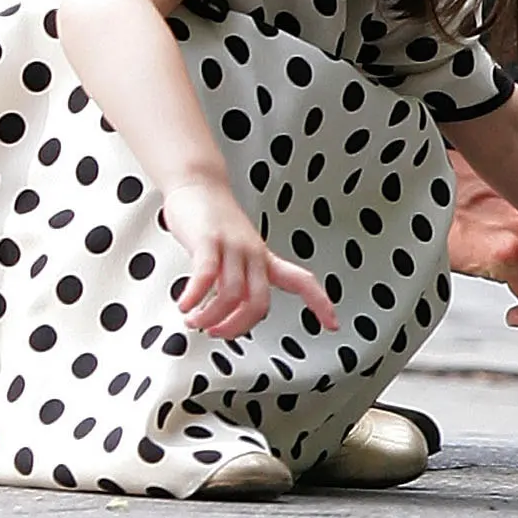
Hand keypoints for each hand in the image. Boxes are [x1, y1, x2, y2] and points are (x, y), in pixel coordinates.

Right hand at [162, 180, 336, 340]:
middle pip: (258, 303)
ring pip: (232, 295)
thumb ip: (234, 282)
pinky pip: (206, 275)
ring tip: (194, 320)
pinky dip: (194, 297)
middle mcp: (252, 253)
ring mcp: (231, 246)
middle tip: (217, 334)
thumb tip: (225, 316)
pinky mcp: (208, 240)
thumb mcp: (235, 253)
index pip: (301, 280)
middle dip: (237, 327)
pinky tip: (185, 305)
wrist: (198, 183)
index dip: (319, 303)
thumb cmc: (214, 221)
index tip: (332, 324)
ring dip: (211, 317)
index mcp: (263, 259)